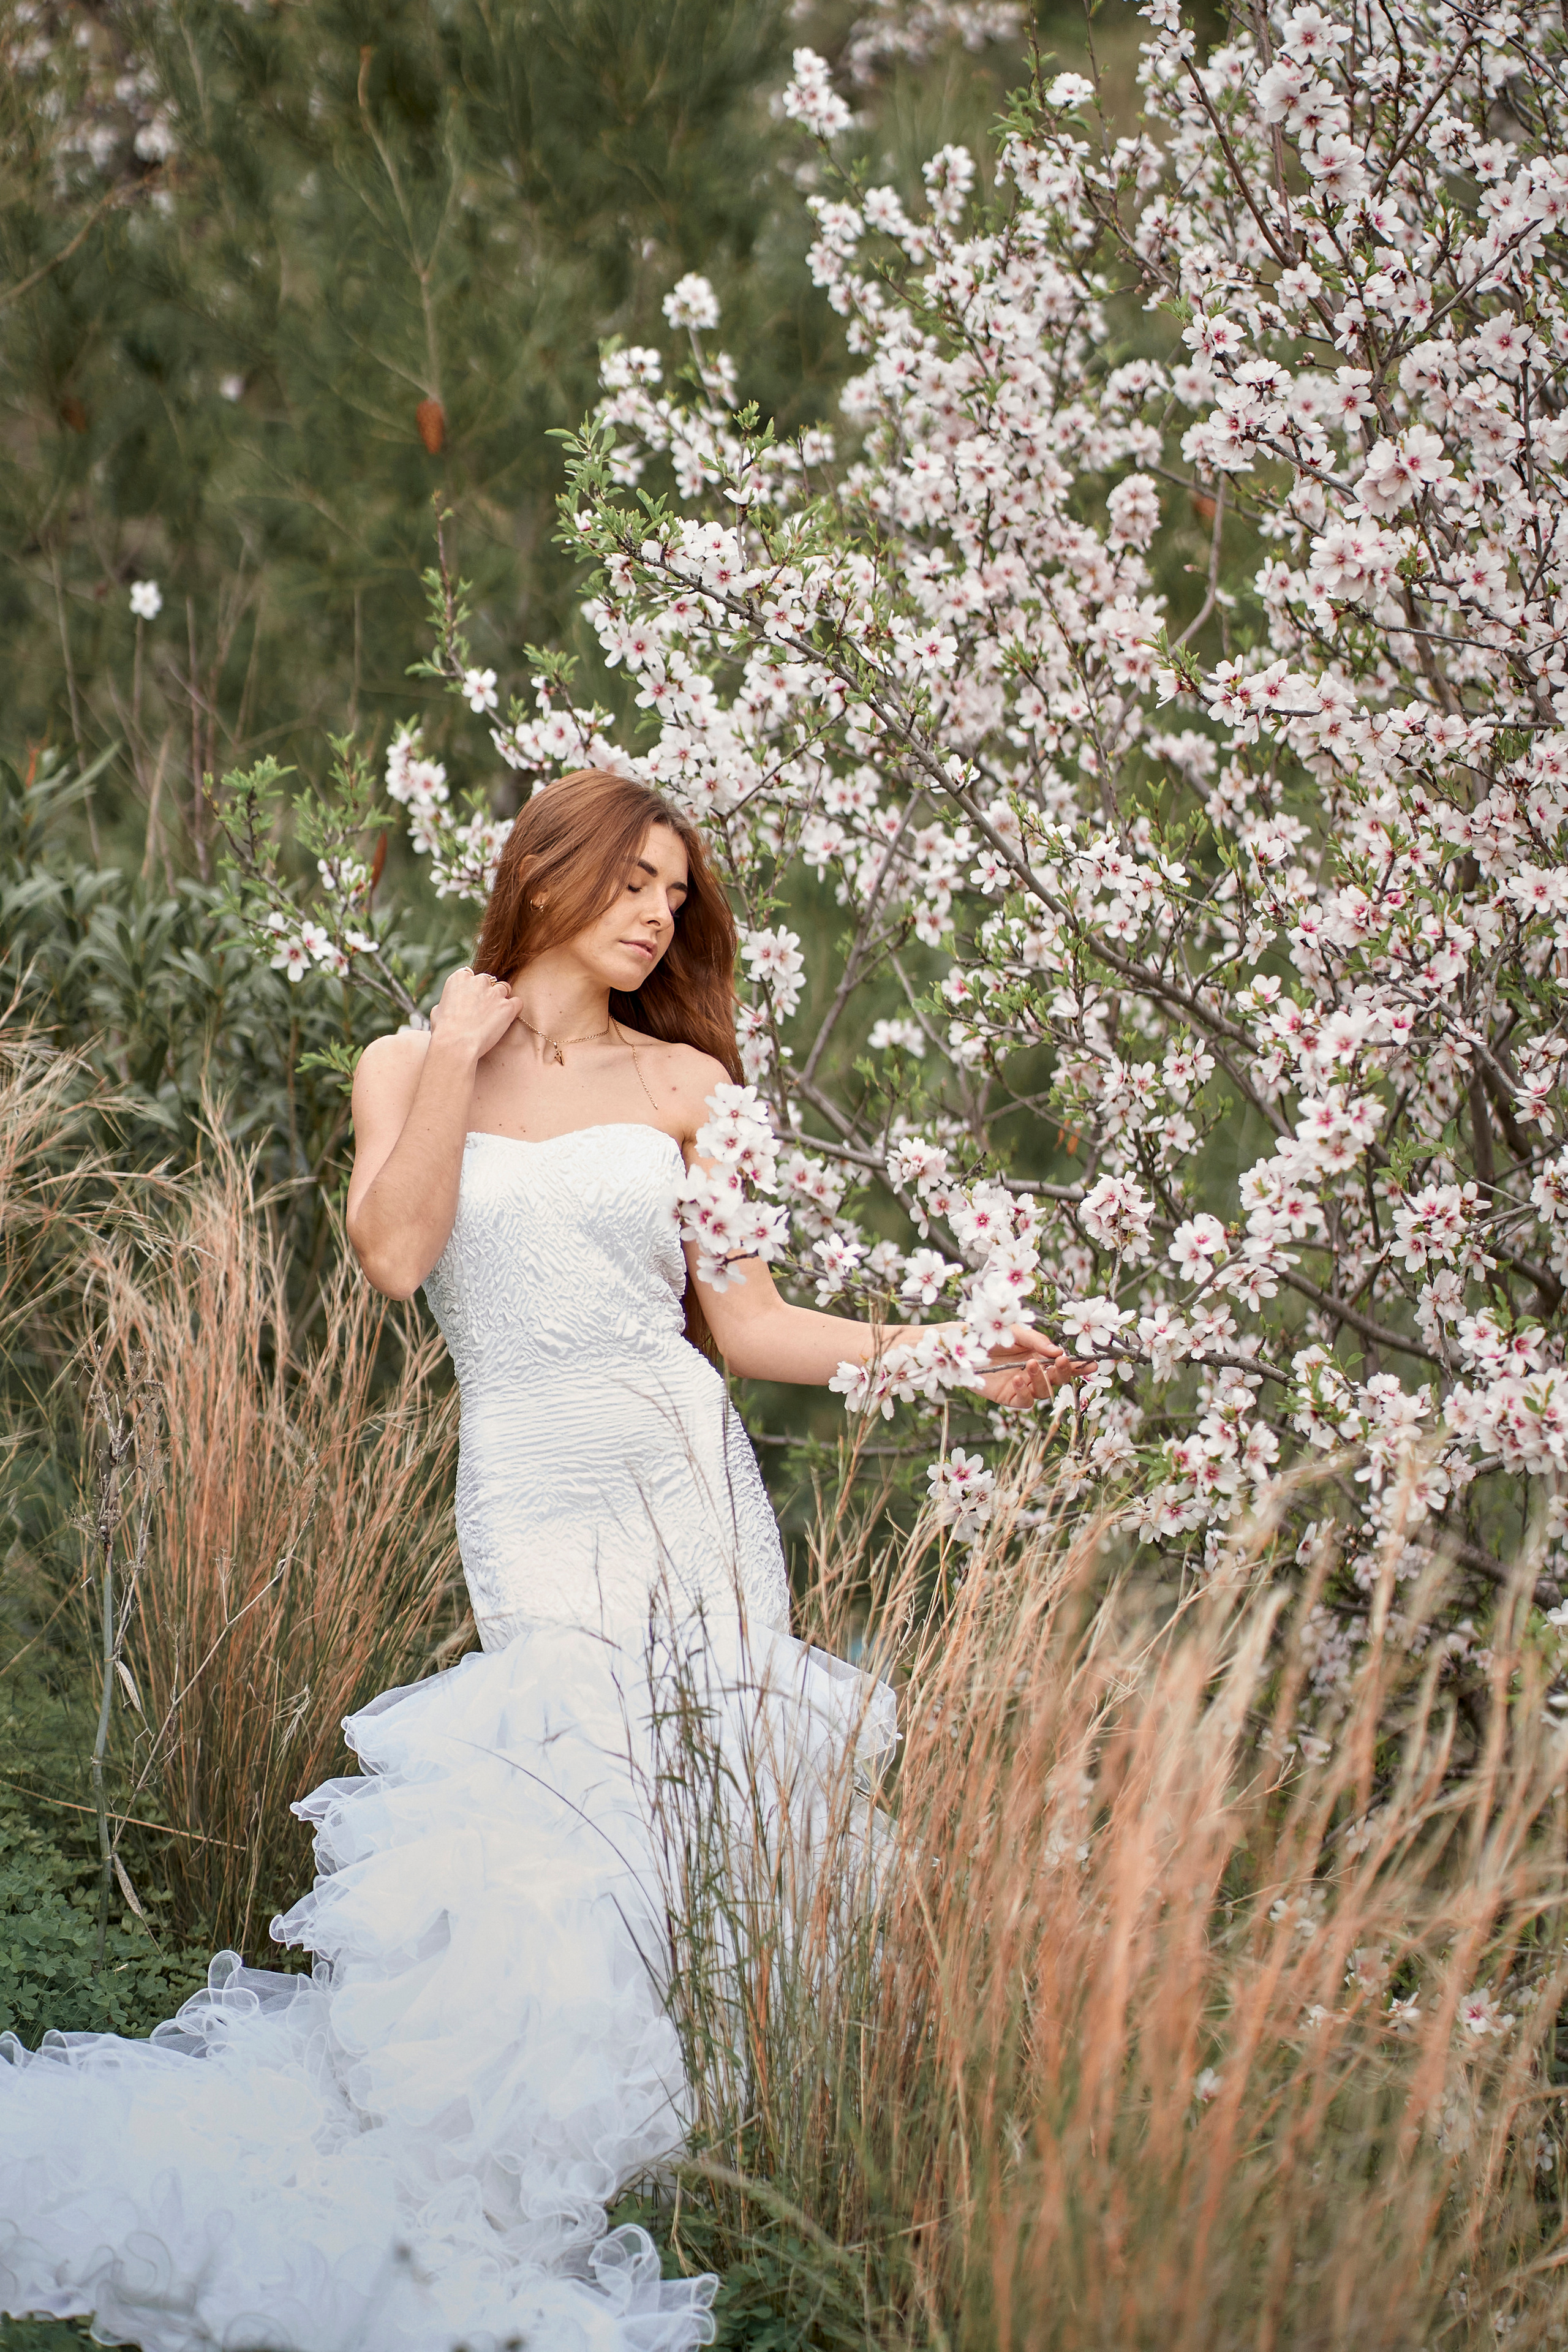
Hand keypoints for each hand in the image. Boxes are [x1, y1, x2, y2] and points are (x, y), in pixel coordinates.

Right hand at [428, 966, 522, 1060]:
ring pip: (504, 989)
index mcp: (459, 978)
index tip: (471, 1000)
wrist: (456, 1044)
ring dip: (501, 999)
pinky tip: (508, 1019)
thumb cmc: (444, 1031)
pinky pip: (518, 1002)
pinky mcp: (507, 1007)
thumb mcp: (437, 1010)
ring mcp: (494, 993)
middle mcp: (478, 981)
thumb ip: (448, 1001)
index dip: (472, 989)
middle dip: (487, 993)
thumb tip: (450, 1005)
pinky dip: (514, 1009)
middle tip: (483, 1010)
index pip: (471, 975)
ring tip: (495, 1016)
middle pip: (488, 981)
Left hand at [974, 1325, 1092, 1406]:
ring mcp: (1022, 1385)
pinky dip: (1024, 1392)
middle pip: (1058, 1379)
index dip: (1079, 1365)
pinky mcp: (1007, 1396)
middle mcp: (1034, 1372)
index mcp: (1039, 1354)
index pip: (1063, 1363)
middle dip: (1064, 1372)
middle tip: (1062, 1361)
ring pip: (1044, 1391)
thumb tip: (1058, 1351)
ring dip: (1042, 1379)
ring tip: (1030, 1364)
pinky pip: (1024, 1401)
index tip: (1092, 1363)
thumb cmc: (988, 1332)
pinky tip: (1018, 1379)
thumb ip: (1036, 1341)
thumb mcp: (1015, 1331)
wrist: (958, 1343)